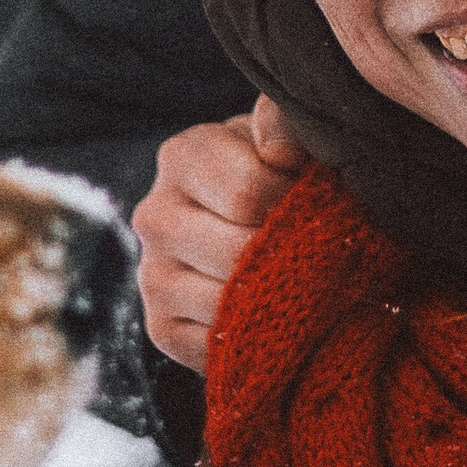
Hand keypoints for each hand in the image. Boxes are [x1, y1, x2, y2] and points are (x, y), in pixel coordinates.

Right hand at [132, 99, 304, 370]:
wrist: (263, 230)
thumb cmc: (284, 174)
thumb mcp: (290, 135)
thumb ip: (286, 121)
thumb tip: (278, 151)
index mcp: (182, 155)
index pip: (249, 193)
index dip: (296, 201)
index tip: (310, 197)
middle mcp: (154, 215)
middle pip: (238, 252)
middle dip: (290, 252)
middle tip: (315, 245)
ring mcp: (151, 275)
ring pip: (228, 302)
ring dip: (278, 296)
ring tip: (301, 277)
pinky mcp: (160, 328)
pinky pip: (218, 345)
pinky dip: (257, 335)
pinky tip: (273, 310)